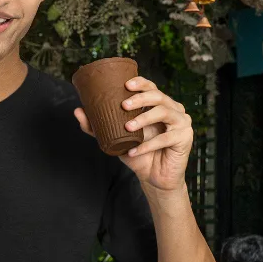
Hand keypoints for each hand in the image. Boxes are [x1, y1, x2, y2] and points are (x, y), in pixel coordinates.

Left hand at [74, 76, 192, 191]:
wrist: (153, 178)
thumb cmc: (137, 154)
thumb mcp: (114, 139)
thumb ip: (97, 126)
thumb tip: (77, 111)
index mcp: (158, 104)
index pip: (151, 87)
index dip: (140, 83)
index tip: (125, 85)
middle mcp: (173, 109)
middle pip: (159, 96)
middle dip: (140, 98)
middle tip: (123, 105)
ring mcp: (182, 122)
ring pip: (164, 112)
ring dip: (144, 118)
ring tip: (128, 127)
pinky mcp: (185, 138)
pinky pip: (165, 138)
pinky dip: (148, 145)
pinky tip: (134, 151)